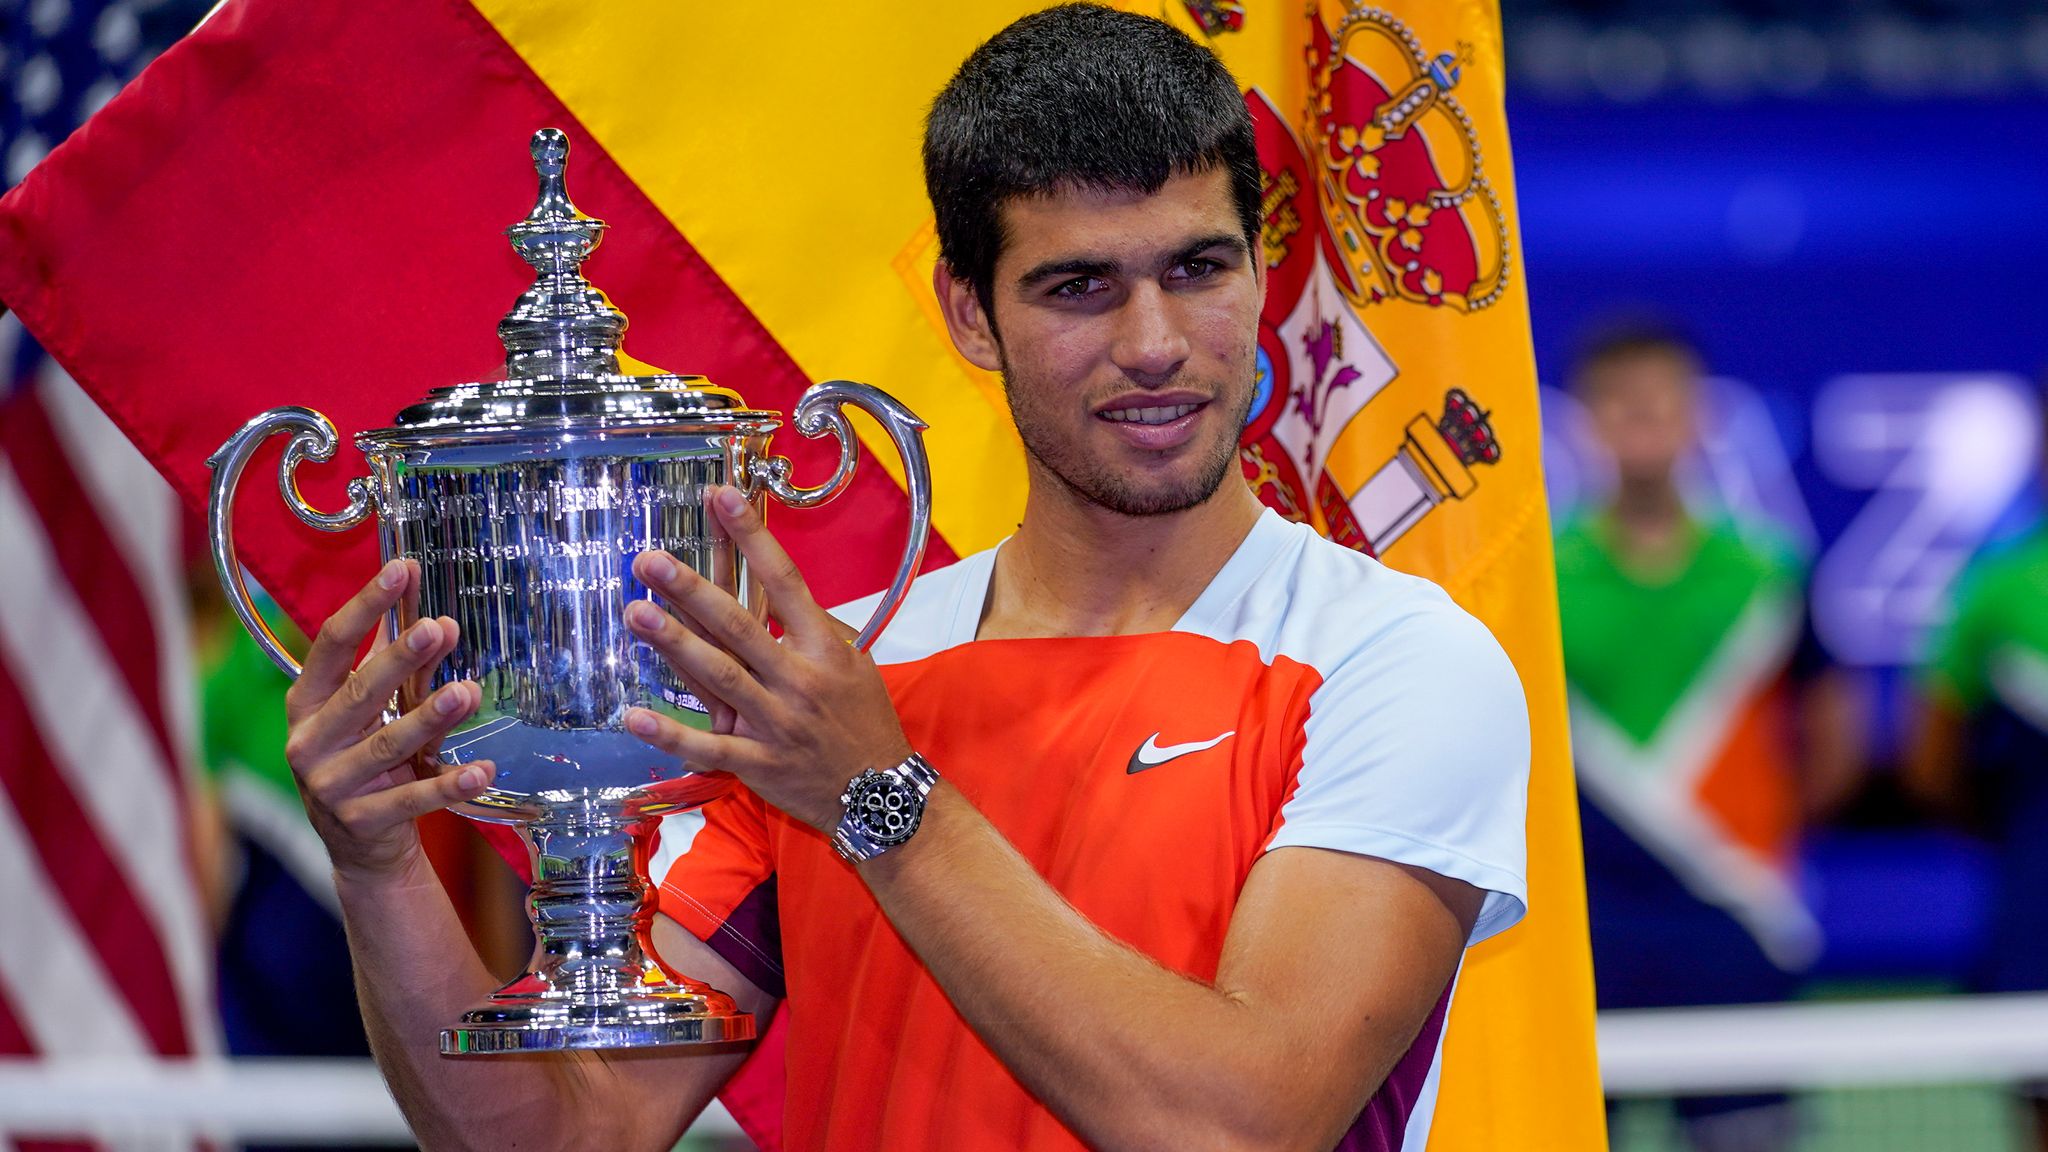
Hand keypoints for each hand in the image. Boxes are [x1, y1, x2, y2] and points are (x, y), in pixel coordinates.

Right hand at [283, 558, 496, 880]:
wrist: (361, 846)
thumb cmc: (365, 757)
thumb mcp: (369, 710)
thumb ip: (392, 662)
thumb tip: (431, 610)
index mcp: (305, 702)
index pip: (330, 644)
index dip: (365, 606)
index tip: (401, 570)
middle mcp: (308, 741)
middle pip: (358, 693)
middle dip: (398, 660)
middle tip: (437, 628)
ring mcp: (330, 785)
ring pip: (386, 745)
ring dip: (430, 718)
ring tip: (467, 692)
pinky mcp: (361, 821)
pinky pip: (411, 799)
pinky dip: (447, 785)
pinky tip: (481, 770)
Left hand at [622, 486, 912, 833]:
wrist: (879, 793)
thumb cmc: (863, 719)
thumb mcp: (853, 663)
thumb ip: (812, 627)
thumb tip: (776, 587)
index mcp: (824, 648)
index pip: (785, 581)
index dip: (752, 537)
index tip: (722, 498)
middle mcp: (799, 679)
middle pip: (739, 626)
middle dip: (692, 590)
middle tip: (650, 560)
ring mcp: (775, 722)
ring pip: (719, 677)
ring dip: (674, 645)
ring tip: (635, 613)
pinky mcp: (756, 762)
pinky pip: (707, 747)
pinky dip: (671, 733)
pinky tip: (635, 715)